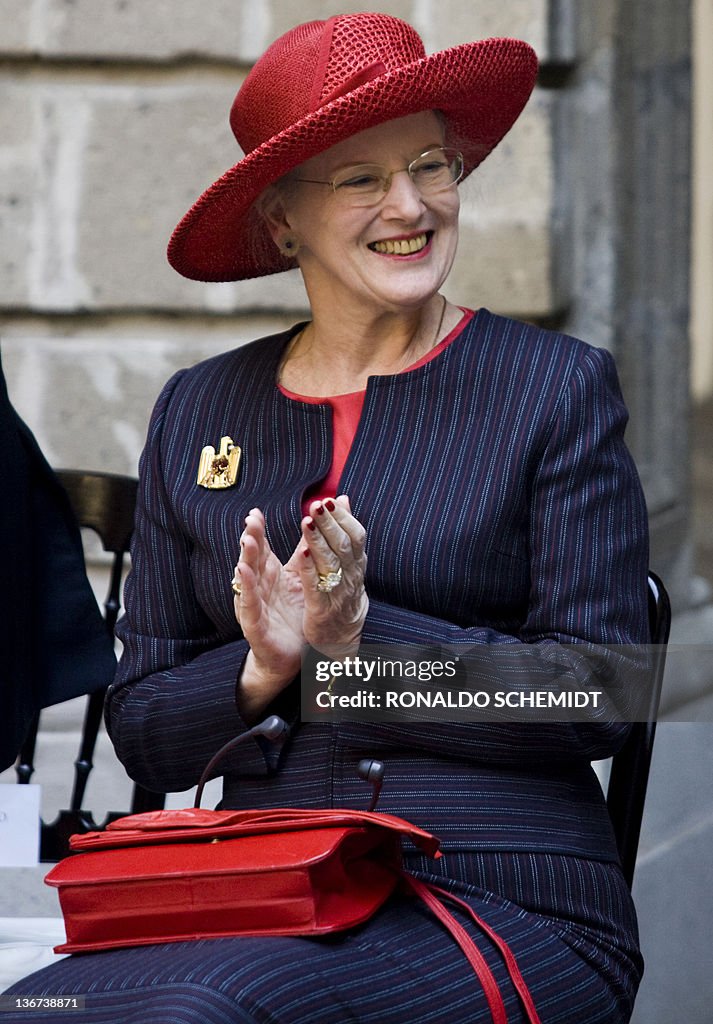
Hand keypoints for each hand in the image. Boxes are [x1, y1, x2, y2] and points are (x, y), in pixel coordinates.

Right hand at [233, 508, 303, 715]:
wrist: (291, 655)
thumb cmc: (292, 615)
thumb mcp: (298, 579)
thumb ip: (302, 552)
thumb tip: (312, 523)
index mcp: (269, 575)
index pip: (261, 549)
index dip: (258, 531)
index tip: (255, 512)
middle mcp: (258, 587)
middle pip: (252, 559)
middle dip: (251, 538)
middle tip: (251, 520)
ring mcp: (254, 605)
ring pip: (247, 579)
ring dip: (246, 559)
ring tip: (247, 541)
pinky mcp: (254, 625)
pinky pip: (250, 605)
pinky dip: (246, 589)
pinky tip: (244, 574)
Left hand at [295, 495, 367, 657]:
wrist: (342, 640)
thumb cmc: (343, 595)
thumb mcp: (349, 562)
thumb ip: (344, 530)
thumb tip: (342, 499)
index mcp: (357, 564)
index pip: (356, 536)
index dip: (344, 518)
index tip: (330, 501)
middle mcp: (351, 576)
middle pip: (344, 546)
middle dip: (330, 524)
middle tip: (317, 505)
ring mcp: (338, 593)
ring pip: (330, 564)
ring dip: (318, 541)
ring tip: (307, 522)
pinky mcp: (322, 610)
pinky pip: (316, 587)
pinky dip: (310, 569)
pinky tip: (301, 554)